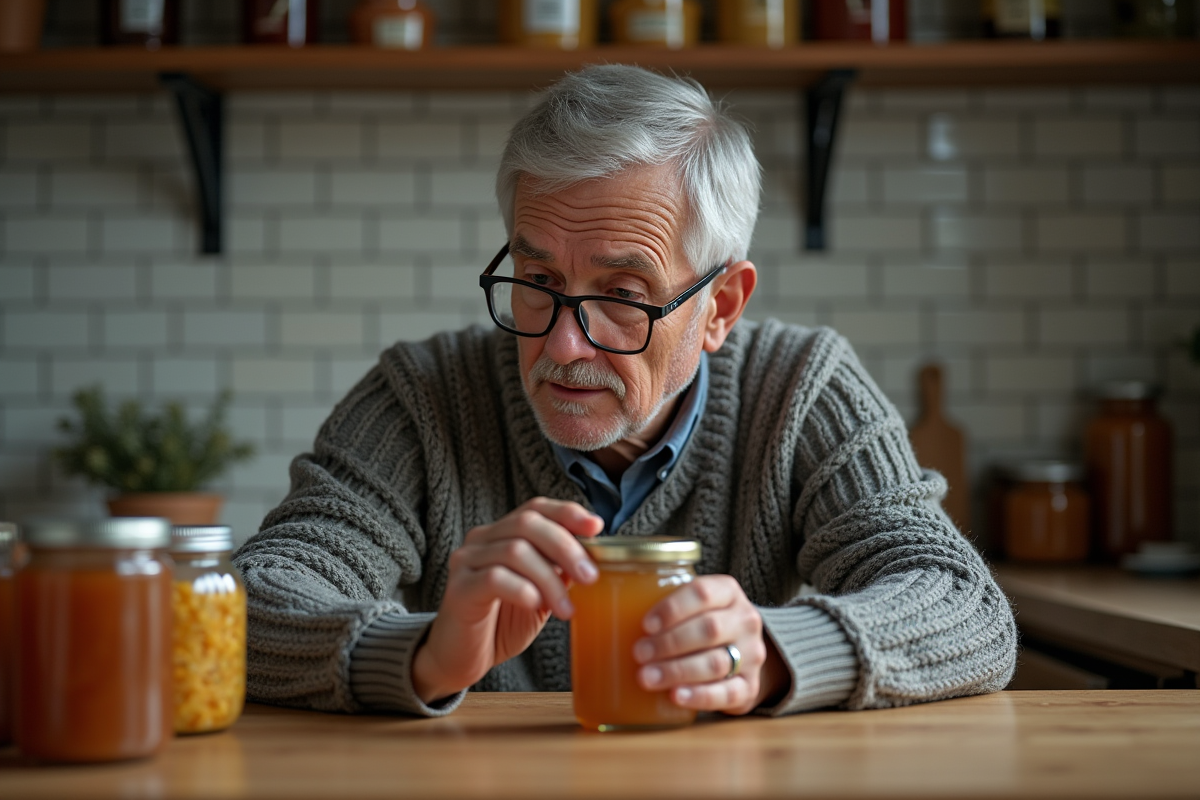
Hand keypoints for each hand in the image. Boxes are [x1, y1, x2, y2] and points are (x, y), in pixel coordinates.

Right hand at [412, 498, 601, 703]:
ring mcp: (466, 562)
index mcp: (502, 534)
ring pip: (515, 551)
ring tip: (566, 609)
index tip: (596, 528)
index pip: (535, 508)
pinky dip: (523, 589)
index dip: (567, 513)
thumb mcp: (540, 595)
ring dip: (550, 579)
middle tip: (590, 577)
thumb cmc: (501, 624)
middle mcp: (481, 539)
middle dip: (566, 548)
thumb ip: (559, 573)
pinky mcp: (458, 589)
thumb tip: (593, 560)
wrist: (460, 658)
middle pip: (527, 523)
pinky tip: (536, 605)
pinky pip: (494, 578)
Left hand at [633, 575, 789, 715]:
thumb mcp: (692, 606)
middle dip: (669, 642)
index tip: (646, 624)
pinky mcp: (750, 687)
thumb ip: (663, 605)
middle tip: (639, 653)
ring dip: (677, 670)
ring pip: (716, 662)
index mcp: (728, 593)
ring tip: (647, 677)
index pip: (704, 592)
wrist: (742, 654)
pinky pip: (728, 693)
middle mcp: (745, 620)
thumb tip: (602, 609)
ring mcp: (752, 655)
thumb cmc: (701, 625)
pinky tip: (675, 696)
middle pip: (709, 629)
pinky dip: (700, 695)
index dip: (673, 608)